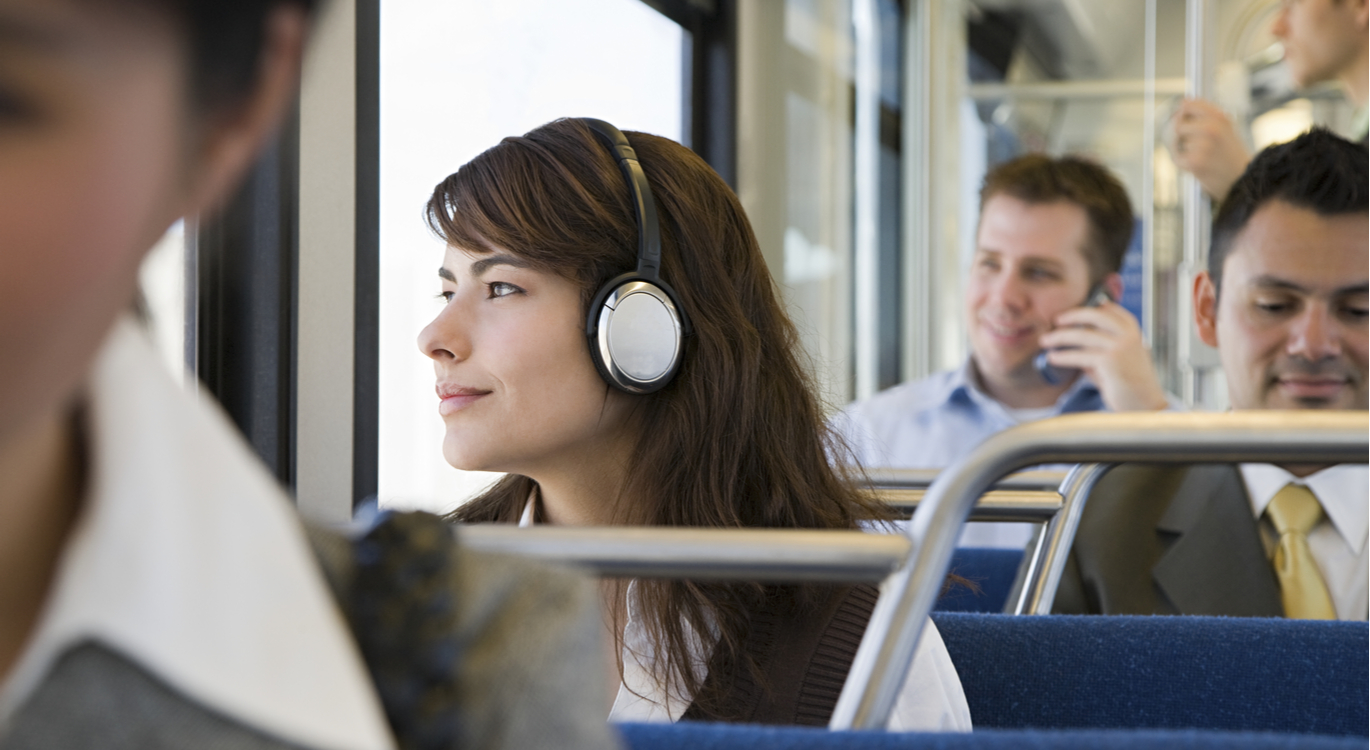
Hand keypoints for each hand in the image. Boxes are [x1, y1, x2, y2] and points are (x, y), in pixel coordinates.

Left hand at [1040, 302, 1168, 411]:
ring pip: (1083, 335)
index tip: (1074, 311)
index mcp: (1133, 332)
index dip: (1092, 308)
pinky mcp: (1109, 361)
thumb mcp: (1118, 359)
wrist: (1146, 405)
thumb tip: (1073, 343)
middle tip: (1056, 320)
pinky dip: (1063, 356)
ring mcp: (1119, 347)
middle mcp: (1128, 336)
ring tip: (1045, 341)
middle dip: (1073, 315)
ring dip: (1060, 337)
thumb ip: (1100, 347)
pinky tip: (1052, 358)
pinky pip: (1079, 355)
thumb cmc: (1130, 384)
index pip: (1112, 311)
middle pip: (1096, 316)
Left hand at [1165, 98, 1250, 201]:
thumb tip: (1183, 102)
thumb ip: (1204, 114)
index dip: (1181, 114)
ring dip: (1182, 151)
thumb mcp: (1224, 127)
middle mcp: (1212, 128)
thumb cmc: (1229, 154)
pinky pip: (1177, 158)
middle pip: (1177, 124)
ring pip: (1176, 142)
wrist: (1242, 180)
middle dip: (1179, 135)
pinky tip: (1198, 166)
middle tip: (1192, 145)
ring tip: (1201, 156)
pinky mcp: (1195, 161)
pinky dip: (1183, 164)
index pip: (1186, 104)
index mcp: (1219, 116)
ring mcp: (1203, 144)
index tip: (1185, 122)